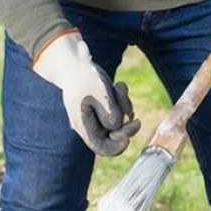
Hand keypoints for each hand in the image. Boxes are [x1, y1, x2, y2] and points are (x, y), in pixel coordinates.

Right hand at [33, 31, 140, 155]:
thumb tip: (118, 127)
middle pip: (115, 135)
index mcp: (85, 126)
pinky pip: (120, 108)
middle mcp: (91, 123)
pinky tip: (118, 84)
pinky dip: (122, 97)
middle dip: (127, 126)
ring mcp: (98, 114)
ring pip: (120, 120)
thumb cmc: (84, 78)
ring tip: (118, 87)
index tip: (127, 137)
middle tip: (135, 120)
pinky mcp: (105, 105)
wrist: (74, 62)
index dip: (117, 147)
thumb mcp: (100, 95)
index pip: (102, 148)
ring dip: (125, 105)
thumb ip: (110, 113)